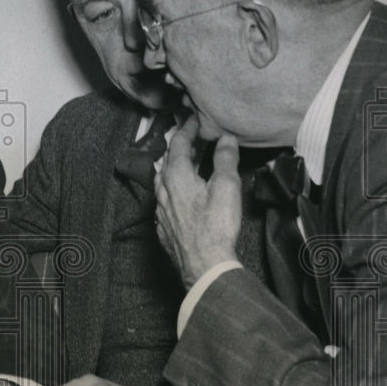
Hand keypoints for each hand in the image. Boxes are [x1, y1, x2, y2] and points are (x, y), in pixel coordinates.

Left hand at [155, 116, 240, 288]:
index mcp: (176, 176)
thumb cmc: (215, 227)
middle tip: (191, 138)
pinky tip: (180, 194)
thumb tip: (225, 139)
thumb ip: (225, 160)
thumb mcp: (226, 187)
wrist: (203, 265)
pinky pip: (163, 199)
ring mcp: (160, 209)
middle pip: (167, 160)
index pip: (178, 144)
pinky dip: (172, 188)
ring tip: (185, 162)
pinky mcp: (162, 226)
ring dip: (173, 167)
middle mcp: (162, 190)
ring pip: (162, 180)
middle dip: (179, 146)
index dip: (187, 129)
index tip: (194, 119)